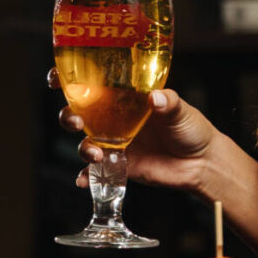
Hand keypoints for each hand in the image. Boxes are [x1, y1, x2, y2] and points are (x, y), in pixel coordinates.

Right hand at [48, 71, 223, 194]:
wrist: (201, 163)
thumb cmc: (192, 128)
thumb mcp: (181, 109)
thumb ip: (168, 102)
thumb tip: (156, 98)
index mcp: (123, 96)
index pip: (90, 82)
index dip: (67, 77)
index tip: (56, 77)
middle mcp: (113, 117)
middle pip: (77, 111)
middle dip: (68, 114)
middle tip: (77, 120)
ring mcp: (114, 141)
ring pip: (84, 141)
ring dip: (82, 147)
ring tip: (96, 154)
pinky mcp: (118, 165)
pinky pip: (94, 171)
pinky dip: (86, 176)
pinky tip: (84, 180)